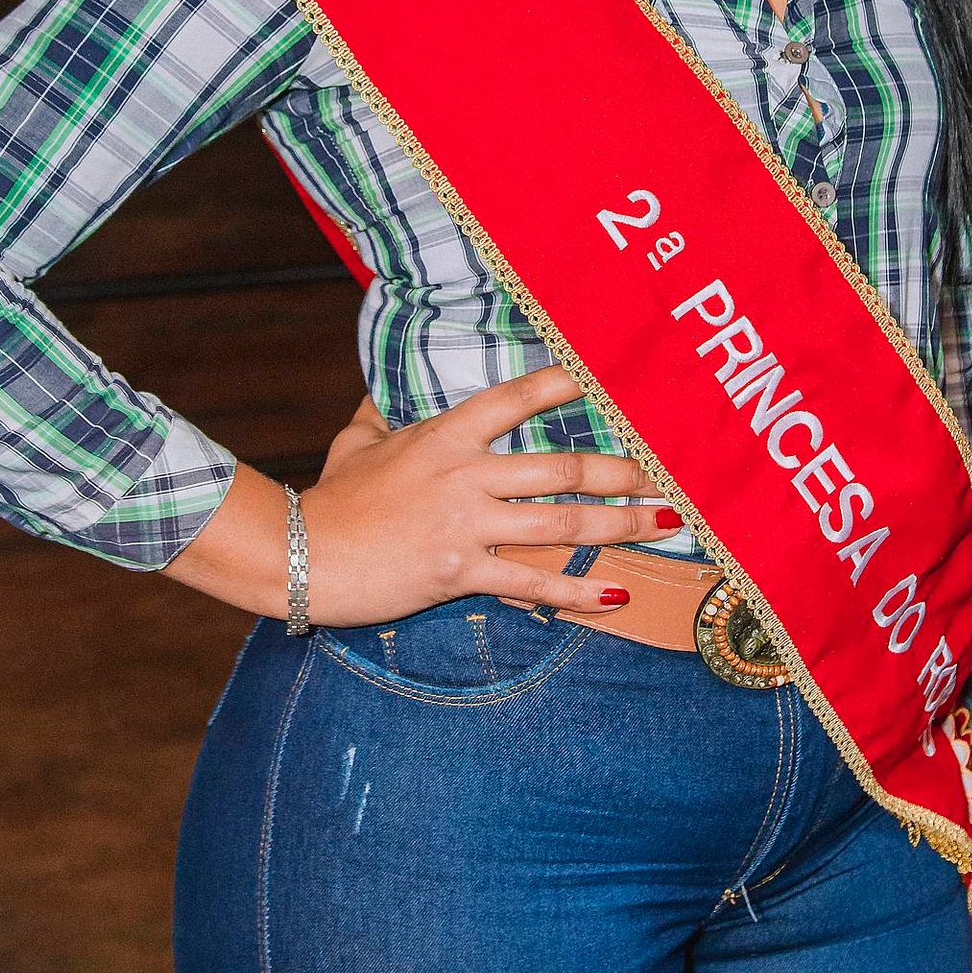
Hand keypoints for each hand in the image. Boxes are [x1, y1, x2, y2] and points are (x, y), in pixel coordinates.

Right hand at [298, 362, 672, 625]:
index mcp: (444, 436)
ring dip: (621, 524)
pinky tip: (616, 595)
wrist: (304, 556)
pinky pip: (532, 583)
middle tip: (667, 471)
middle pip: (563, 468)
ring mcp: (466, 526)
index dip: (563, 384)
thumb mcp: (355, 442)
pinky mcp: (460, 573)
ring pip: (562, 523)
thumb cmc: (331, 498)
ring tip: (664, 523)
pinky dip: (578, 592)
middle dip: (623, 471)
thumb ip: (380, 415)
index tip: (605, 378)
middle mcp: (464, 476)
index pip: (515, 398)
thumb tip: (381, 389)